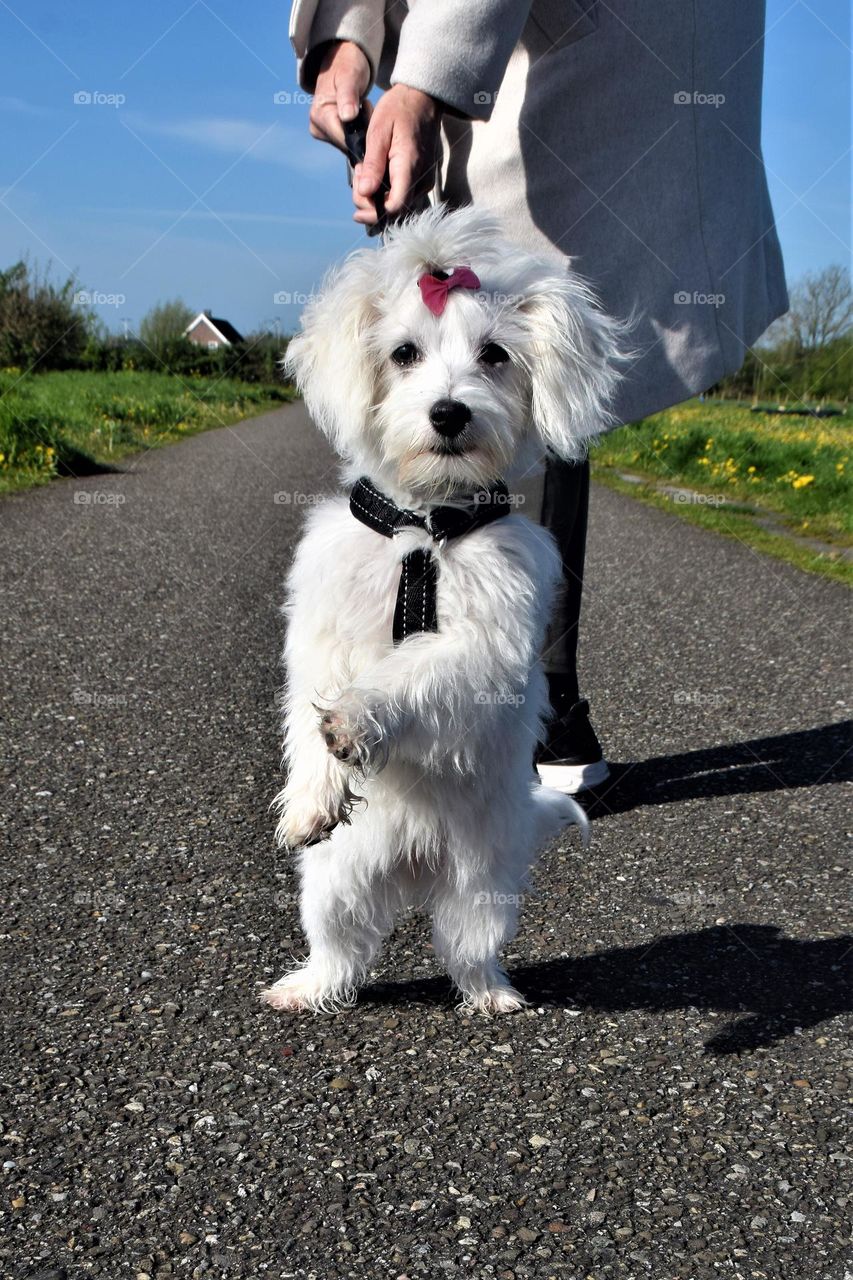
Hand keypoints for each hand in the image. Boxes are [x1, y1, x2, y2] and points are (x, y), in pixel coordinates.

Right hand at [309, 40, 370, 149]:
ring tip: (363, 107)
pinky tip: (360, 115)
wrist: (341, 61)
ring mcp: (322, 133)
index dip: (362, 136)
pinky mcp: (329, 135)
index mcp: (319, 116)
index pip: (344, 140)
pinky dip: (359, 131)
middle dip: (362, 131)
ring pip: (350, 145)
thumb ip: (348, 95)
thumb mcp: (349, 76)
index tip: (369, 113)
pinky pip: (349, 141)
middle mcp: (317, 128)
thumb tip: (347, 117)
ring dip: (362, 131)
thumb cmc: (347, 65)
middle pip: (347, 145)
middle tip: (366, 106)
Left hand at [353, 84, 441, 224]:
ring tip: (364, 173)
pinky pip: (403, 195)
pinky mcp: (423, 179)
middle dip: (371, 205)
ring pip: (399, 205)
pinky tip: (375, 174)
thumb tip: (365, 193)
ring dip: (377, 198)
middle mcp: (421, 180)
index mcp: (409, 167)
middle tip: (357, 179)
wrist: (422, 98)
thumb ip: (372, 165)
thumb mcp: (378, 132)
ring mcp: (424, 181)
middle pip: (396, 211)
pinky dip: (386, 192)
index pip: (395, 207)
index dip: (374, 211)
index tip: (357, 201)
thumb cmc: (399, 109)